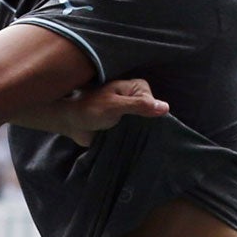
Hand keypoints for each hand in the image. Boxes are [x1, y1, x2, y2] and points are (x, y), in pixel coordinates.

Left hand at [47, 77, 168, 146]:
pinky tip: (138, 148)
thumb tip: (165, 107)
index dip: (152, 116)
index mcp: (137, 88)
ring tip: (139, 143)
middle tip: (139, 136)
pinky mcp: (127, 125)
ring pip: (147, 125)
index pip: (155, 104)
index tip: (140, 124)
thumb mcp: (114, 106)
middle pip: (153, 115)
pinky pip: (138, 133)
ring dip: (143, 134)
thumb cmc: (89, 109)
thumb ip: (138, 105)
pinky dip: (137, 139)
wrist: (71, 122)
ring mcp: (133, 113)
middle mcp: (137, 99)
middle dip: (149, 126)